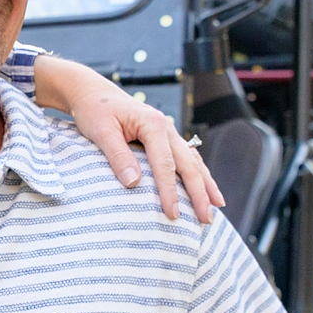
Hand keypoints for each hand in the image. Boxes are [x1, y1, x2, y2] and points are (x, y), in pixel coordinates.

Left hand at [37, 55, 224, 221]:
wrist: (94, 93)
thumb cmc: (95, 111)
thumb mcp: (101, 132)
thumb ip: (118, 156)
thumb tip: (134, 184)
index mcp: (153, 124)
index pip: (165, 165)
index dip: (170, 191)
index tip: (173, 214)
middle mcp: (167, 127)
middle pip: (188, 164)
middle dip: (199, 193)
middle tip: (206, 219)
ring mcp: (169, 132)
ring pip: (193, 161)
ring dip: (206, 184)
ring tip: (217, 206)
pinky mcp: (165, 138)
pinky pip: (187, 157)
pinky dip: (199, 173)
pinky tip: (206, 187)